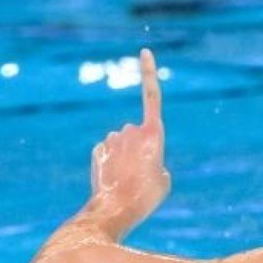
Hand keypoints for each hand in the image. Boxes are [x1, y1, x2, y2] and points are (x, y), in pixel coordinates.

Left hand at [87, 49, 169, 232]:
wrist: (115, 210)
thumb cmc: (146, 197)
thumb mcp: (164, 181)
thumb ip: (157, 162)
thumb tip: (144, 160)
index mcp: (153, 133)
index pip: (152, 96)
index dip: (148, 73)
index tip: (144, 52)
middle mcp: (131, 130)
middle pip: (138, 131)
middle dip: (139, 146)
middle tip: (141, 173)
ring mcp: (112, 139)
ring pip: (122, 142)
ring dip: (125, 156)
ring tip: (127, 179)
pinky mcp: (98, 150)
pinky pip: (108, 152)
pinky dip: (111, 163)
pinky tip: (112, 179)